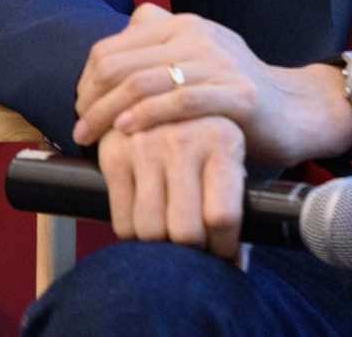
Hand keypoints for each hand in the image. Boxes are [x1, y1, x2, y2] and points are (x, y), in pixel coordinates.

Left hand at [72, 3, 351, 163]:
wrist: (293, 111)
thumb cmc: (234, 91)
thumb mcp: (200, 56)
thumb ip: (166, 38)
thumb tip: (136, 18)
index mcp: (184, 26)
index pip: (114, 47)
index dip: (87, 79)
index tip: (81, 108)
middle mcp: (199, 37)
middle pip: (123, 65)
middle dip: (91, 99)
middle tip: (81, 128)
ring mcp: (220, 63)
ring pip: (145, 82)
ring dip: (108, 113)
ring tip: (91, 137)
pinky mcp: (238, 94)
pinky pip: (182, 102)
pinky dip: (147, 116)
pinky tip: (127, 132)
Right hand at [98, 116, 245, 256]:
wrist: (163, 90)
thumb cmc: (208, 134)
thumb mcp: (232, 151)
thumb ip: (236, 198)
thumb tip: (236, 261)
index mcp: (223, 140)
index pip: (222, 216)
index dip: (224, 249)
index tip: (224, 257)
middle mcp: (184, 141)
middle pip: (185, 231)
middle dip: (194, 253)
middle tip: (197, 251)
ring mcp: (146, 147)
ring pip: (151, 231)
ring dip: (163, 247)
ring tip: (174, 237)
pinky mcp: (114, 155)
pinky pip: (123, 221)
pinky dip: (135, 235)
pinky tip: (149, 224)